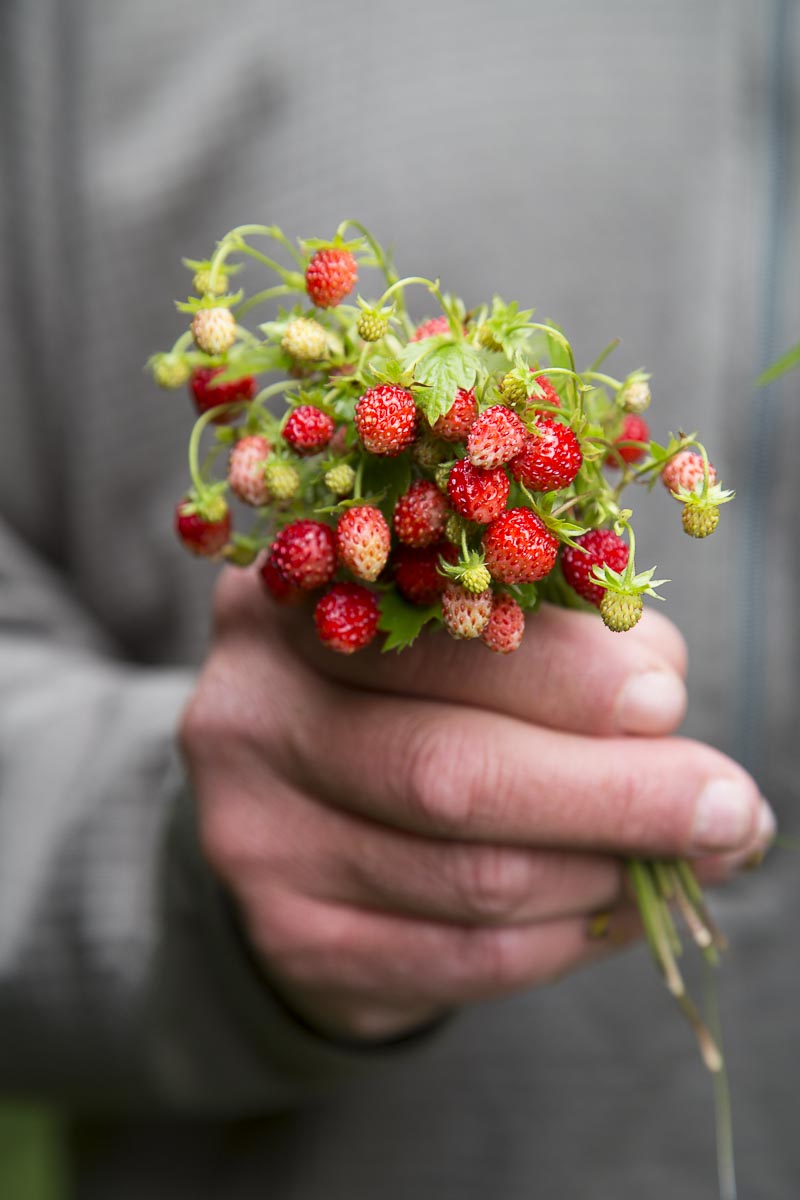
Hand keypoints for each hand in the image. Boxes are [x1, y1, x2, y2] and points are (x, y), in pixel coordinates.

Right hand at [180, 568, 771, 1040]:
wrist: (303, 810)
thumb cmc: (407, 695)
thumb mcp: (462, 635)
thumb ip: (556, 645)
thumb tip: (665, 705)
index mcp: (290, 602)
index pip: (434, 635)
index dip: (564, 674)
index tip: (670, 701)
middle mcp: (250, 713)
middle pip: (448, 771)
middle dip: (613, 793)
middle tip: (725, 805)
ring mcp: (252, 834)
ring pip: (467, 877)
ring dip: (603, 870)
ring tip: (685, 853)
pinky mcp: (287, 934)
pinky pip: (459, 959)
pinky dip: (563, 938)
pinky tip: (611, 906)